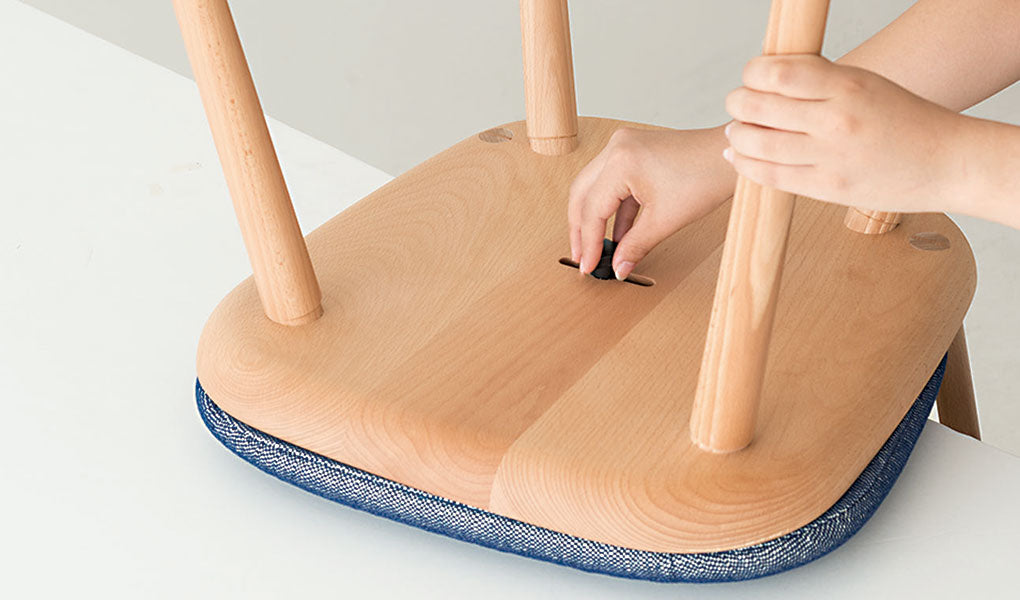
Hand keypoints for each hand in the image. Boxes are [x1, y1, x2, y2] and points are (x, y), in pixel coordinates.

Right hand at [568, 127, 732, 279]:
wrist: (730, 157)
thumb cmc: (706, 178)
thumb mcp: (666, 220)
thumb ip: (635, 246)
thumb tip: (618, 268)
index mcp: (620, 162)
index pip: (592, 209)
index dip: (589, 243)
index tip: (589, 266)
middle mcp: (616, 148)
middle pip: (582, 194)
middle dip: (580, 229)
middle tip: (582, 258)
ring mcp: (623, 147)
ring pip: (593, 187)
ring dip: (594, 218)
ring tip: (595, 248)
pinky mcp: (633, 152)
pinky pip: (612, 183)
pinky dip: (612, 208)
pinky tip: (617, 234)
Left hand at [723, 55, 967, 213]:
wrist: (946, 162)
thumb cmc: (905, 120)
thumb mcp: (866, 84)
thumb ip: (819, 81)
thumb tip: (769, 79)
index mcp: (847, 87)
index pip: (778, 74)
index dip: (753, 73)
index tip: (751, 75)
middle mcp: (836, 121)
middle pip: (759, 109)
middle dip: (737, 103)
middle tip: (736, 103)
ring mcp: (830, 158)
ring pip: (758, 145)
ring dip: (737, 136)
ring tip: (736, 131)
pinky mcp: (827, 188)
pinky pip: (771, 177)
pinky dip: (747, 165)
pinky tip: (740, 157)